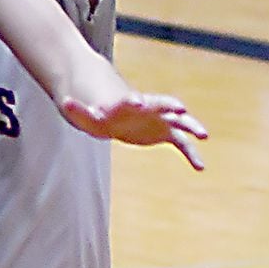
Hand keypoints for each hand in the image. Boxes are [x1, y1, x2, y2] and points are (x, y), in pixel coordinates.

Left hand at [60, 91, 207, 166]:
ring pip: (179, 121)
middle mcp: (147, 108)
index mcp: (126, 103)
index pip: (131, 100)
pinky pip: (181, 143)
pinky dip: (191, 154)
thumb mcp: (84, 113)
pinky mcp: (163, 132)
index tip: (139, 103)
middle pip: (161, 105)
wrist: (107, 109)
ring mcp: (158, 119)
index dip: (134, 102)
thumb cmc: (95, 111)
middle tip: (181, 110)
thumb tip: (64, 102)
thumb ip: (78, 109)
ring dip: (191, 126)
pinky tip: (200, 167)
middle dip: (171, 107)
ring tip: (204, 135)